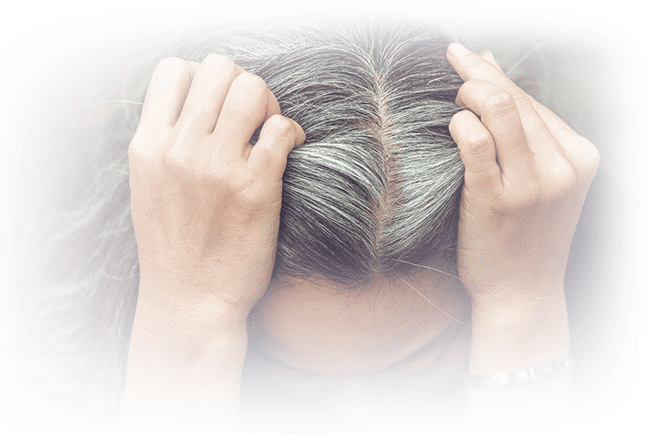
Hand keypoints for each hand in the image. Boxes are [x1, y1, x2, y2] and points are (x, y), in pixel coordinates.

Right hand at [128, 54, 304, 341]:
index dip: (202, 76)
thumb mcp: (149, 188)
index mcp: (148, 146)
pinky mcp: (257, 186)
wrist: (190, 303)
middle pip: (219, 68)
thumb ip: (165, 143)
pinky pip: (282, 128)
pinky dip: (291, 132)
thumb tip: (198, 106)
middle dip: (241, 84)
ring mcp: (218, 166)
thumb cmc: (174, 248)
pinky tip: (288, 150)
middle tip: (251, 116)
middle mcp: (180, 149)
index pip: (174, 70)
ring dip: (269, 103)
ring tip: (269, 131)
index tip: (217, 104)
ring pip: (253, 89)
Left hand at [446, 44, 599, 307]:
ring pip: (498, 108)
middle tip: (452, 70)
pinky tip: (451, 128)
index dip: (494, 73)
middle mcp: (561, 166)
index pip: (530, 98)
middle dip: (476, 75)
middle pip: (514, 98)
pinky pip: (475, 142)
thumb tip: (493, 76)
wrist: (520, 292)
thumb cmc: (524, 237)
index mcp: (578, 157)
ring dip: (467, 94)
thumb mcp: (540, 182)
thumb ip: (523, 134)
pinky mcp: (498, 199)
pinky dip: (459, 125)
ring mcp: (532, 184)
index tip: (469, 59)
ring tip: (453, 101)